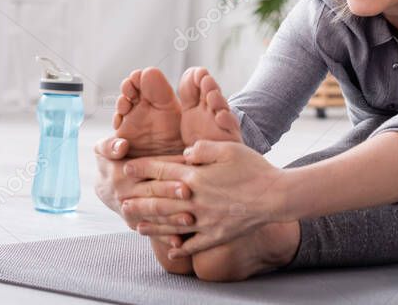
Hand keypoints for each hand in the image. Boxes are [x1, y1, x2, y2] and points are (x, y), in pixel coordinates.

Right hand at [92, 136, 194, 229]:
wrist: (102, 187)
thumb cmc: (109, 161)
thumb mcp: (102, 149)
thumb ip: (111, 146)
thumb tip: (122, 146)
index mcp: (121, 174)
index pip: (149, 170)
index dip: (166, 169)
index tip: (184, 169)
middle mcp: (126, 195)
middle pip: (152, 193)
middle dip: (170, 194)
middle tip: (189, 193)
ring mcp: (131, 213)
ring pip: (153, 215)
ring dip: (171, 218)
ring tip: (190, 219)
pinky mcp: (136, 224)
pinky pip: (150, 232)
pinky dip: (164, 238)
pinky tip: (179, 243)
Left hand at [119, 140, 288, 258]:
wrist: (276, 196)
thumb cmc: (254, 168)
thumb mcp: (228, 148)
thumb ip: (202, 149)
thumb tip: (185, 153)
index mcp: (196, 177)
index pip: (161, 172)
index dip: (142, 170)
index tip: (126, 169)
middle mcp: (195, 200)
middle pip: (160, 200)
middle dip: (139, 200)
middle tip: (121, 202)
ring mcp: (205, 220)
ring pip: (171, 223)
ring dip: (152, 224)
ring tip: (136, 224)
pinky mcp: (217, 235)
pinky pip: (195, 244)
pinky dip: (181, 247)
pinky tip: (171, 249)